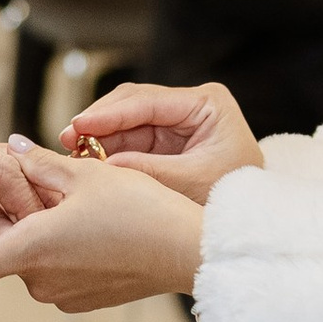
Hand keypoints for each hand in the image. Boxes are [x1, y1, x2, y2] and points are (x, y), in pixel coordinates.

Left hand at [0, 145, 207, 321]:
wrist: (192, 252)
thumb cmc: (142, 210)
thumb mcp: (86, 173)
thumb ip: (36, 163)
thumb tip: (7, 152)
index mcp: (29, 248)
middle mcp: (37, 279)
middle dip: (7, 205)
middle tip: (46, 176)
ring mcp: (58, 293)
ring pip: (26, 247)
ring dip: (36, 221)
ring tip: (84, 200)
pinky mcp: (78, 299)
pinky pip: (52, 264)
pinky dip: (58, 242)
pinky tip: (95, 225)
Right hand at [54, 78, 265, 201]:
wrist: (255, 220)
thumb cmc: (236, 198)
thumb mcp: (194, 183)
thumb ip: (149, 171)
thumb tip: (102, 167)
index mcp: (208, 103)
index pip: (149, 101)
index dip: (110, 114)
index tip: (79, 125)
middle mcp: (191, 105)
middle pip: (132, 104)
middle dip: (99, 121)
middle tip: (67, 139)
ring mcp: (176, 121)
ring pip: (126, 121)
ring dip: (99, 136)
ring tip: (71, 153)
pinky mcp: (165, 140)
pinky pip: (129, 139)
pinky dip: (108, 150)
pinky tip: (87, 161)